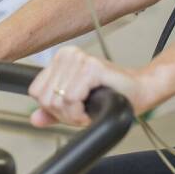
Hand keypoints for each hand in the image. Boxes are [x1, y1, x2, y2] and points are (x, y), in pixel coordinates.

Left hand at [27, 46, 144, 126]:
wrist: (139, 91)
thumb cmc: (111, 95)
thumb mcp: (76, 105)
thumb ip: (53, 111)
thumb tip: (34, 119)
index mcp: (60, 58)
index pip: (36, 92)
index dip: (53, 109)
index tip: (74, 108)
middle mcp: (67, 54)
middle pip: (46, 99)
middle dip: (65, 114)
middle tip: (84, 110)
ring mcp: (79, 59)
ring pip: (58, 101)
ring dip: (75, 115)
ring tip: (90, 108)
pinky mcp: (91, 67)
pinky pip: (71, 99)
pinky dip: (81, 113)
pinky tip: (94, 108)